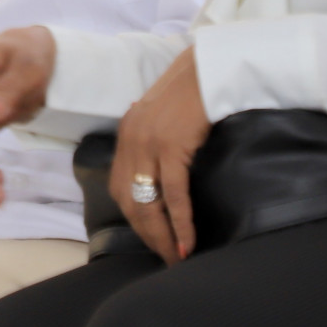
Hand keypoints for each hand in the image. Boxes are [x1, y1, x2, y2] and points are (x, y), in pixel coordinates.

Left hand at [108, 47, 212, 263]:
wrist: (207, 67)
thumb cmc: (192, 92)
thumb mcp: (162, 118)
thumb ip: (154, 142)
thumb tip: (159, 173)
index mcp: (127, 136)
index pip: (120, 189)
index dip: (134, 219)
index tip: (152, 239)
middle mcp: (130, 141)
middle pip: (130, 202)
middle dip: (147, 235)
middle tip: (164, 258)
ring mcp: (148, 144)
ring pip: (148, 204)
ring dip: (162, 237)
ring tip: (176, 259)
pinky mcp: (170, 146)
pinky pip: (173, 194)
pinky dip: (180, 222)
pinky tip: (187, 241)